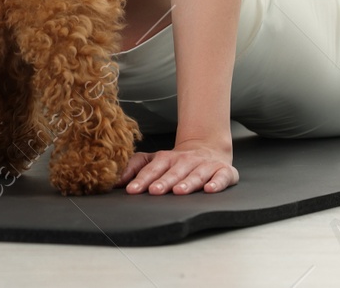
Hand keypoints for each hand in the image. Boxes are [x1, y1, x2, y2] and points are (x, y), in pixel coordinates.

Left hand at [116, 137, 237, 194]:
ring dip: (188, 182)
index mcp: (167, 158)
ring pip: (196, 173)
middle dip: (164, 181)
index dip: (142, 178)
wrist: (208, 147)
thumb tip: (115, 180)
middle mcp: (186, 160)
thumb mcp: (155, 160)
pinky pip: (222, 176)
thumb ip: (135, 167)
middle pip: (174, 171)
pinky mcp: (224, 170)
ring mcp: (205, 165)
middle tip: (154, 190)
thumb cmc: (177, 160)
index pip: (153, 167)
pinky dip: (218, 182)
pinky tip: (210, 189)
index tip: (132, 190)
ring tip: (179, 191)